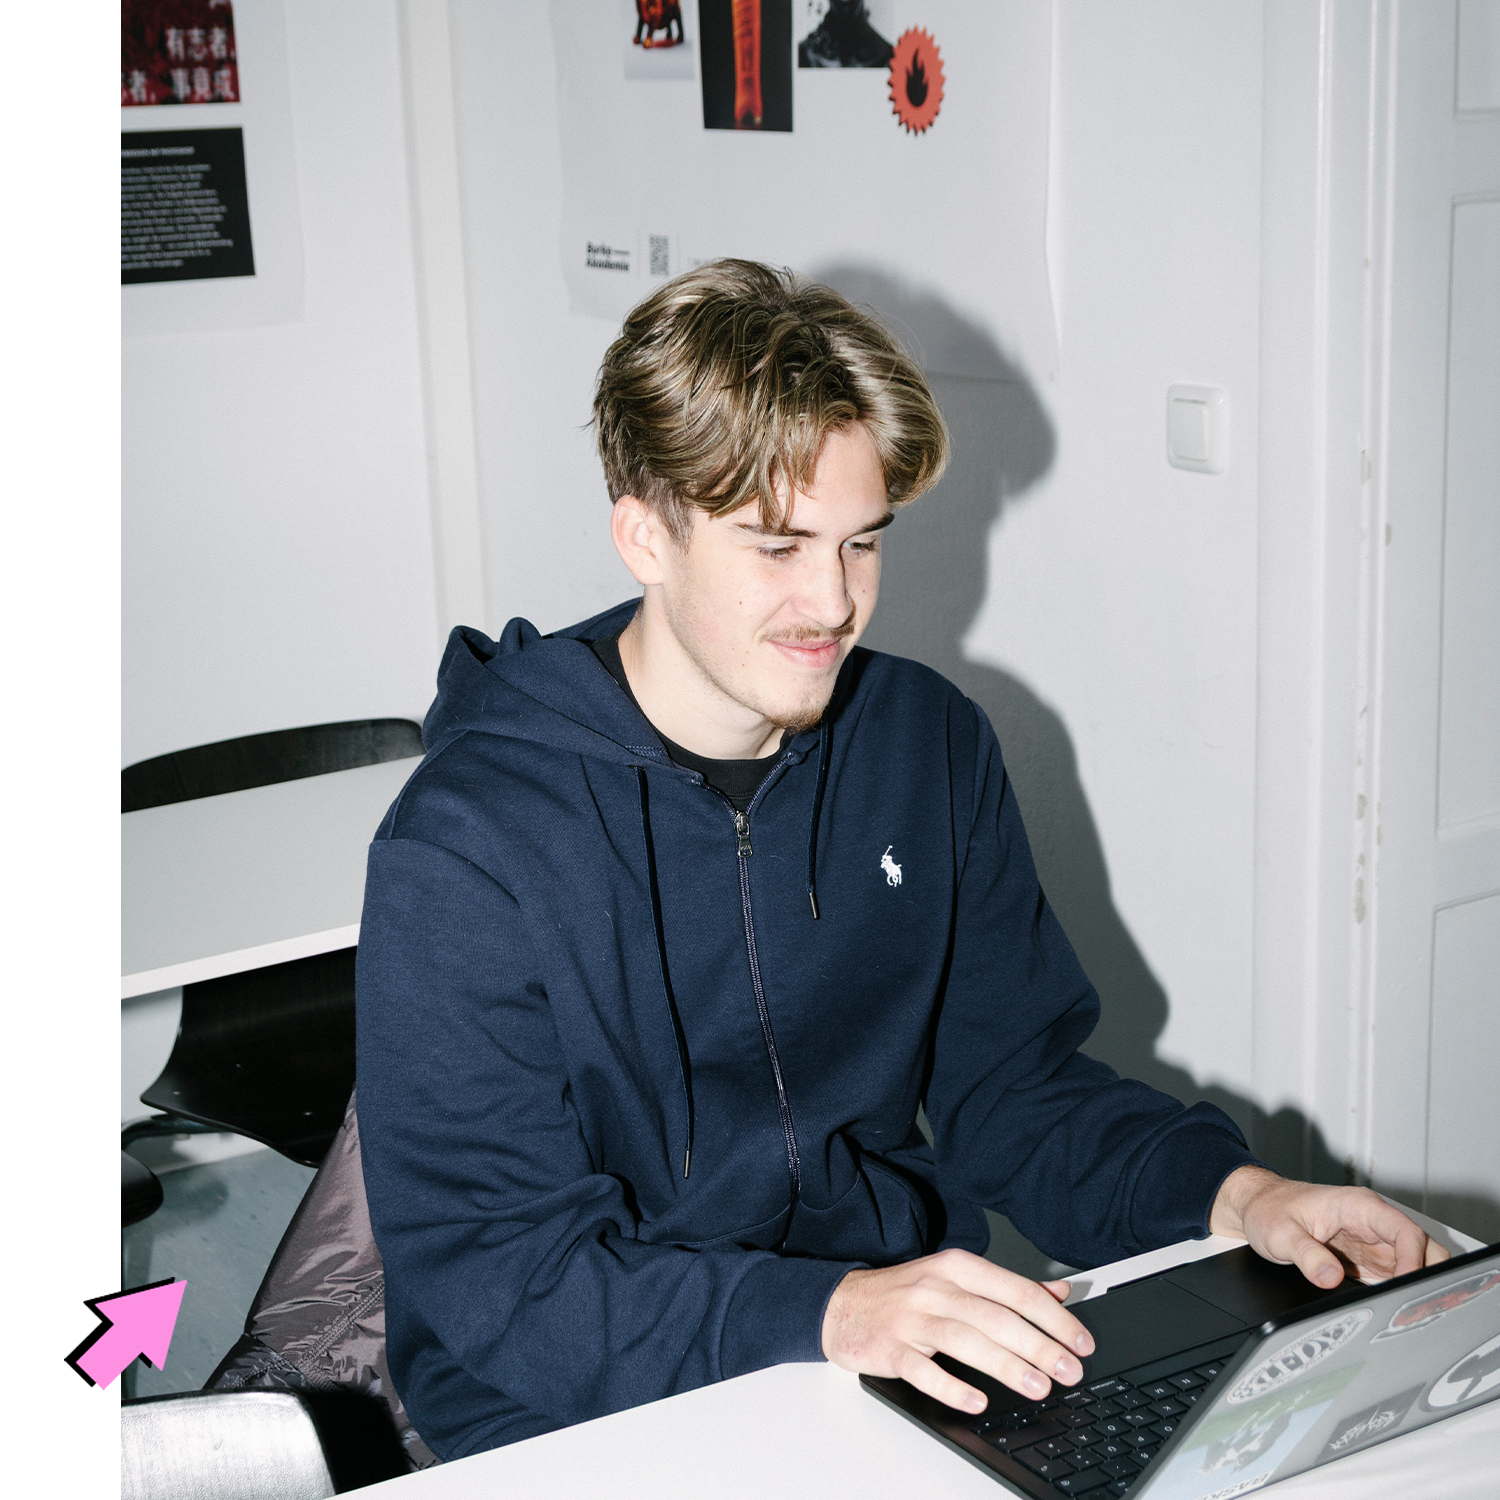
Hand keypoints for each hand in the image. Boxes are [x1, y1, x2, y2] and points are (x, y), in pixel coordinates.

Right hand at [820, 1248, 1095, 1413]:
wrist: (841, 1304)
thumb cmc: (904, 1294)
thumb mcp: (955, 1278)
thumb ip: (1006, 1286)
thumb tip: (1058, 1290)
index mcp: (957, 1267)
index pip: (1015, 1290)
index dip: (1054, 1317)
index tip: (1081, 1341)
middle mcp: (936, 1288)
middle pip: (997, 1317)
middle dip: (1040, 1345)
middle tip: (1071, 1370)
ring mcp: (912, 1318)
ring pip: (967, 1340)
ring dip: (1007, 1365)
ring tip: (1040, 1387)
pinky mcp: (891, 1348)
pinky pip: (924, 1370)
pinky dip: (952, 1386)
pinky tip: (976, 1400)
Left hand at [1210, 1165, 1449, 1287]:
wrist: (1258, 1207)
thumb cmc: (1269, 1209)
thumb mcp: (1280, 1233)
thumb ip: (1306, 1254)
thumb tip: (1331, 1277)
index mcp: (1358, 1206)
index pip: (1405, 1231)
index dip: (1414, 1261)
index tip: (1408, 1287)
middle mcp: (1372, 1222)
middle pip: (1423, 1247)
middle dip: (1429, 1276)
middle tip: (1419, 1308)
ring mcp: (1373, 1241)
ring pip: (1415, 1263)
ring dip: (1417, 1286)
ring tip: (1411, 1315)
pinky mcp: (1368, 1259)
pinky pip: (1397, 1275)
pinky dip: (1402, 1292)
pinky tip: (1397, 1310)